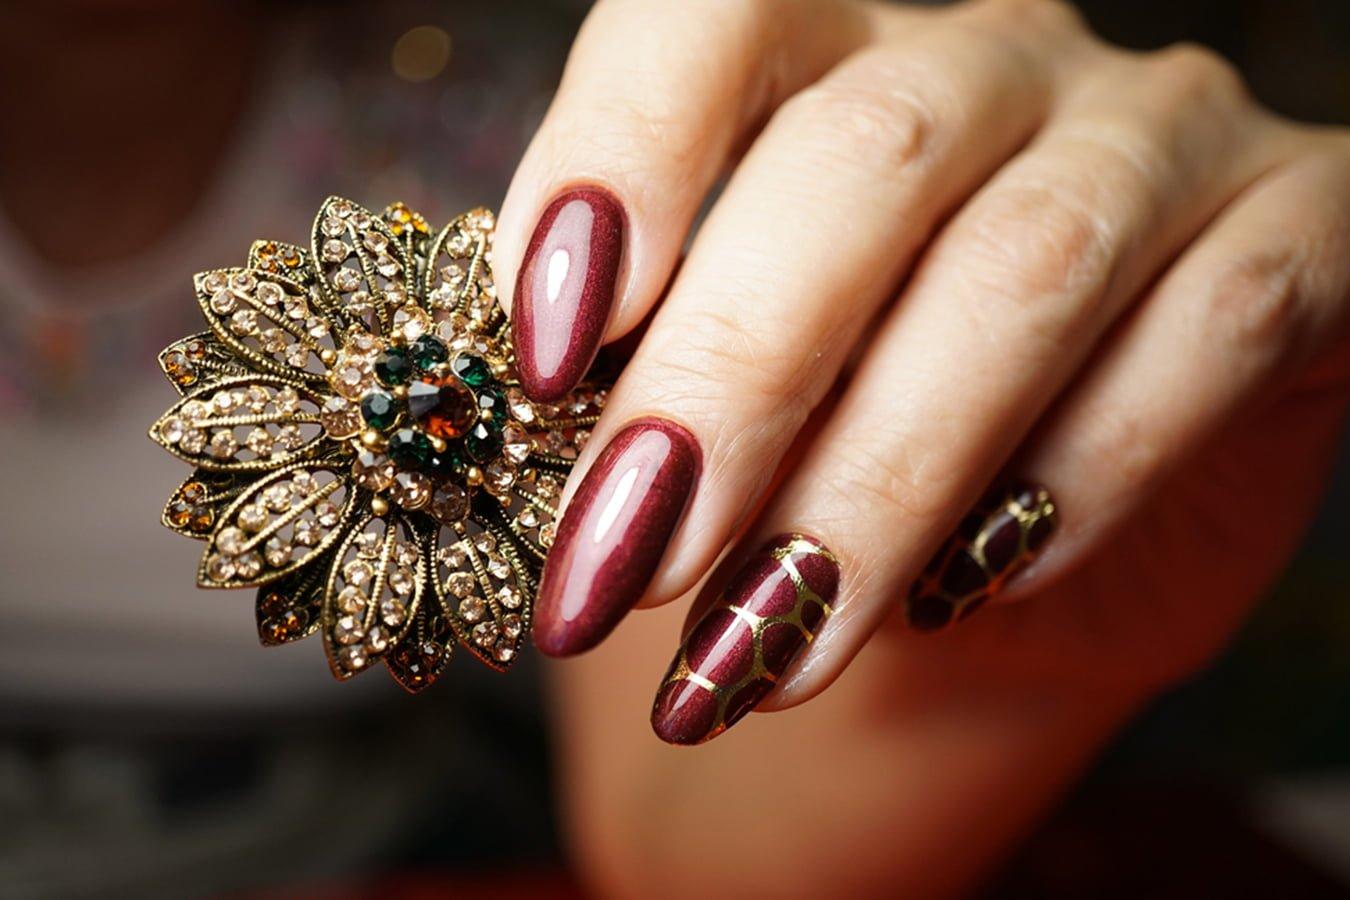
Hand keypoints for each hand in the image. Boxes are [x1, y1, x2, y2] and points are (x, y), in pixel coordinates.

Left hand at [492, 0, 1349, 891]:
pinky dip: (1072, 484)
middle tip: (626, 565)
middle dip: (730, 383)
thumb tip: (517, 444)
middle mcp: (992, 56)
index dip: (620, 157)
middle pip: (862, 162)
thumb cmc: (823, 440)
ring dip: (878, 482)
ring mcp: (1156, 133)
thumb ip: (624, 379)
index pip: (710, 13)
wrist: (1000, 547)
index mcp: (820, 42)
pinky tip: (967, 588)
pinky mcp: (1295, 237)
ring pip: (1025, 268)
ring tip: (763, 641)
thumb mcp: (710, 399)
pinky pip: (1202, 339)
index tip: (540, 351)